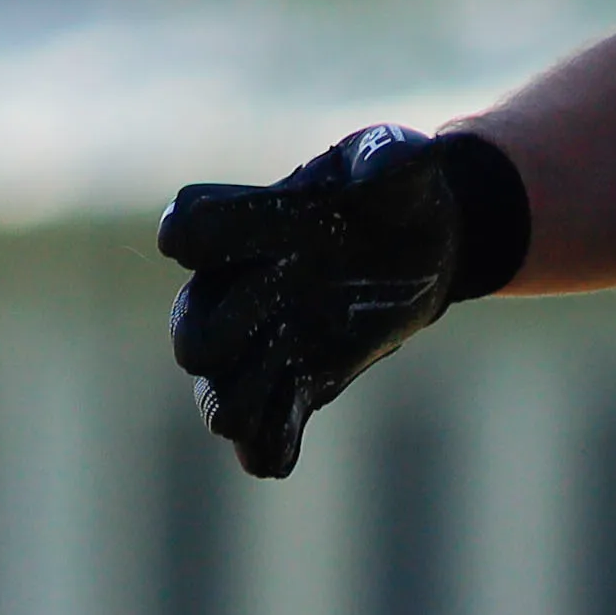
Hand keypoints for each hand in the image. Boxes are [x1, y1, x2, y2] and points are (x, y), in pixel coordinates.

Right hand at [158, 124, 522, 478]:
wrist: (422, 246)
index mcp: (249, 221)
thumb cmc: (394, 191)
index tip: (195, 241)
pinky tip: (280, 455)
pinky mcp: (298, 382)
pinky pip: (264, 429)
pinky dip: (265, 444)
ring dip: (233, 403)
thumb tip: (387, 167)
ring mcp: (263, 341)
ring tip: (257, 413)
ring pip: (218, 388)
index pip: (194, 226)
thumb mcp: (400, 161)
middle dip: (214, 336)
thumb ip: (389, 159)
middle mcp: (237, 285)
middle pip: (193, 325)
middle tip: (273, 327)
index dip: (193, 236)